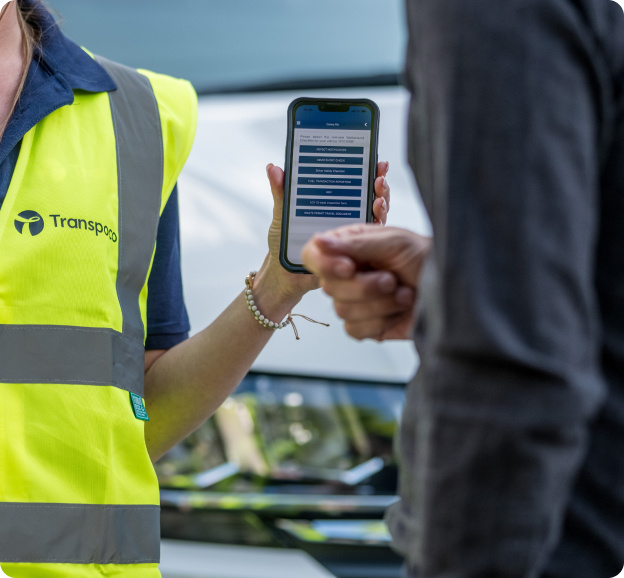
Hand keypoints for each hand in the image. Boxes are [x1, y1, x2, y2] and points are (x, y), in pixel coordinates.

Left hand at [256, 161, 391, 308]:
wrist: (281, 276)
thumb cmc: (282, 245)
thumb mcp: (282, 216)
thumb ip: (281, 193)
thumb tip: (273, 167)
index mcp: (333, 206)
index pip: (355, 185)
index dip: (368, 172)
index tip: (375, 160)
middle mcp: (346, 220)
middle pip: (371, 199)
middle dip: (380, 186)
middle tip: (379, 178)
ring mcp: (353, 239)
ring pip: (376, 220)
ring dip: (382, 207)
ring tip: (379, 201)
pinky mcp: (355, 257)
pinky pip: (370, 246)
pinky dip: (376, 234)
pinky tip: (376, 221)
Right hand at [302, 225, 431, 340]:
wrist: (455, 289)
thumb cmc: (428, 258)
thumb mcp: (394, 242)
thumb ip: (355, 243)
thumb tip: (320, 242)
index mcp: (349, 248)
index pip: (313, 255)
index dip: (325, 264)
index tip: (349, 267)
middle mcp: (348, 275)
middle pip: (328, 287)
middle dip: (365, 286)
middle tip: (391, 279)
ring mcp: (356, 301)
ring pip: (342, 310)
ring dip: (380, 304)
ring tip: (403, 293)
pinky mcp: (367, 325)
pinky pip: (355, 329)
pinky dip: (381, 321)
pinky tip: (398, 310)